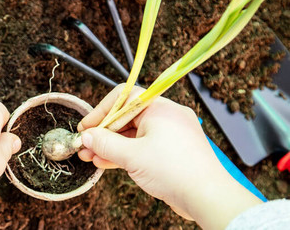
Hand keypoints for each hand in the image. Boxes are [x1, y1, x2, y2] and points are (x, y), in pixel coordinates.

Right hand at [77, 85, 261, 228]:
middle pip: (126, 117)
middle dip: (104, 132)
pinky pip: (143, 146)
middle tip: (86, 144)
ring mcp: (170, 134)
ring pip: (133, 134)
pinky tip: (108, 162)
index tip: (87, 127)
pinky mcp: (172, 151)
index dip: (101, 111)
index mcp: (159, 108)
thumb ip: (105, 144)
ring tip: (92, 156)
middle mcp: (166, 116)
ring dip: (112, 145)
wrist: (207, 197)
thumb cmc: (178, 172)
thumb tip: (88, 136)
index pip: (123, 97)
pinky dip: (126, 153)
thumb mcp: (132, 156)